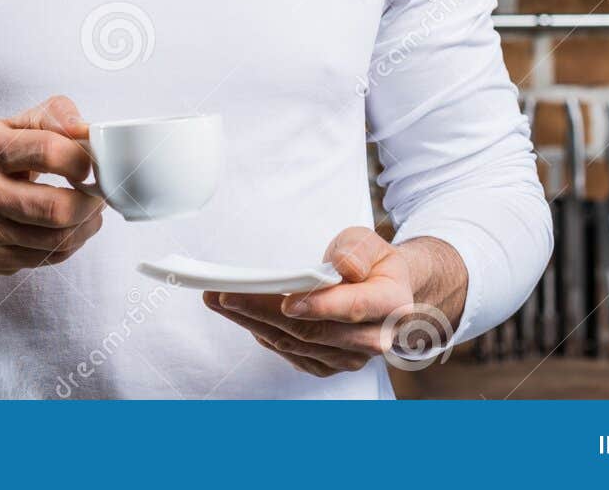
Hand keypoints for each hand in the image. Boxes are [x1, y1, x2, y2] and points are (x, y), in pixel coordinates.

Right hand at [0, 95, 104, 275]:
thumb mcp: (9, 125)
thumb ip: (51, 116)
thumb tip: (86, 129)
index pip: (50, 151)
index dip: (83, 159)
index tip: (91, 162)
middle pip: (57, 208)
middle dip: (91, 201)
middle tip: (99, 192)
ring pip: (57, 240)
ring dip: (87, 225)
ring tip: (91, 210)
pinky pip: (47, 258)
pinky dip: (71, 244)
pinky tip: (71, 228)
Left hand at [201, 228, 464, 377]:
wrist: (382, 290)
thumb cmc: (372, 262)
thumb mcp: (370, 242)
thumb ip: (357, 252)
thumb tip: (343, 266)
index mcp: (390, 304)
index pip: (354, 308)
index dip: (321, 306)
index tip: (287, 302)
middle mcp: (372, 338)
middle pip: (314, 331)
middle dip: (265, 313)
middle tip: (227, 294)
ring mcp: (347, 357)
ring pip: (294, 343)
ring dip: (252, 322)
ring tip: (218, 298)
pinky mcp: (325, 364)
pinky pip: (288, 351)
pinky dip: (261, 332)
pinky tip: (239, 315)